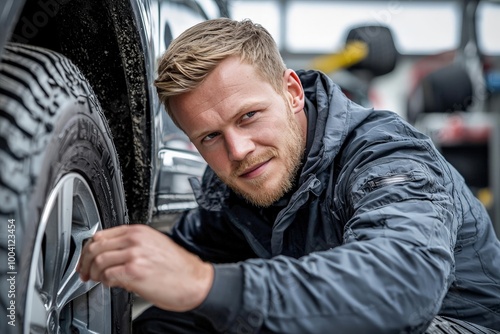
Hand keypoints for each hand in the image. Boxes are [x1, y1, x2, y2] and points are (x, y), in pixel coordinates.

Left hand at [76, 224, 213, 311]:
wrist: (194, 281)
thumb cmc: (178, 267)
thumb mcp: (155, 245)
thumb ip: (132, 245)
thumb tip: (111, 254)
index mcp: (139, 231)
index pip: (101, 235)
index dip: (88, 249)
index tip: (85, 258)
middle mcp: (135, 240)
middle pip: (96, 246)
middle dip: (85, 262)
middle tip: (85, 272)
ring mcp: (134, 255)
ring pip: (99, 261)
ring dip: (94, 273)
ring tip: (100, 280)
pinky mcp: (134, 272)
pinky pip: (108, 275)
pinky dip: (105, 282)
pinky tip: (111, 284)